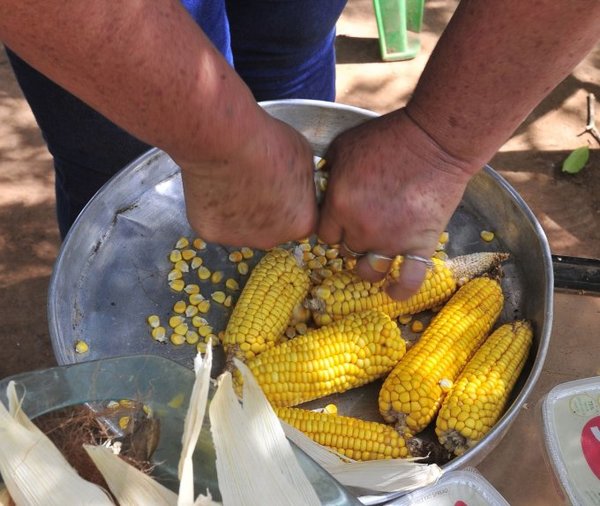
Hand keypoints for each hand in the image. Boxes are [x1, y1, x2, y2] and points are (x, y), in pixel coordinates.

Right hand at [178, 111, 316, 248]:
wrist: (224, 140)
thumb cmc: (266, 144)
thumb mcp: (304, 157)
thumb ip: (303, 180)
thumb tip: (296, 182)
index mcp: (301, 223)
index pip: (302, 217)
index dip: (291, 198)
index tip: (281, 183)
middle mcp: (272, 239)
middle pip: (272, 227)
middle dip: (266, 208)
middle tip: (256, 180)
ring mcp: (239, 239)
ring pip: (243, 225)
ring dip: (241, 209)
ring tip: (235, 179)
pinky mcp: (211, 232)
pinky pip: (217, 220)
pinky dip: (216, 207)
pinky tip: (216, 184)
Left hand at [317, 109, 476, 299]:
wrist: (435, 141)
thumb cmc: (388, 138)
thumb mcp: (344, 147)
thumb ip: (327, 173)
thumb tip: (320, 186)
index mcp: (339, 207)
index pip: (324, 236)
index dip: (332, 228)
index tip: (342, 220)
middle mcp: (361, 230)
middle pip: (346, 251)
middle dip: (351, 241)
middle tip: (364, 228)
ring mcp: (392, 241)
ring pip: (370, 271)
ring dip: (369, 265)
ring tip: (374, 256)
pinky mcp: (421, 245)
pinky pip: (410, 280)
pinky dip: (401, 291)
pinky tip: (394, 292)